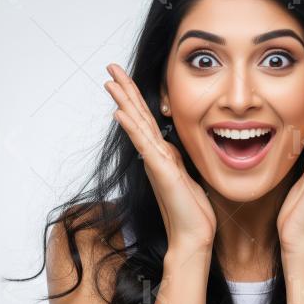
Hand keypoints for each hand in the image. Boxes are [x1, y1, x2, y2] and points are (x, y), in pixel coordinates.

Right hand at [104, 63, 215, 252]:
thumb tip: (176, 147)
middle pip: (136, 115)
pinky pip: (144, 143)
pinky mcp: (160, 171)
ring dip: (123, 101)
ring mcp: (155, 162)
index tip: (123, 77)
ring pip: (136, 125)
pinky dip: (131, 127)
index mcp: (162, 154)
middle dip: (124, 89)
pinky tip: (119, 112)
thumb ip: (179, 160)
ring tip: (109, 82)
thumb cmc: (193, 211)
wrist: (194, 236)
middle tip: (109, 67)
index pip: (146, 118)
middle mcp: (154, 155)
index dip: (135, 96)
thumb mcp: (189, 176)